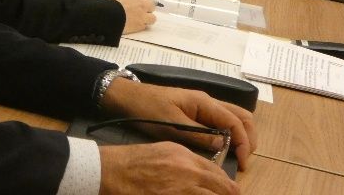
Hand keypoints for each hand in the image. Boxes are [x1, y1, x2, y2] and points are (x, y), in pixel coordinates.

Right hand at [99, 142, 239, 194]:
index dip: (228, 188)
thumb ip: (185, 162)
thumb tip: (202, 175)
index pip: (220, 175)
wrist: (112, 171)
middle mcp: (190, 172)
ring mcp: (184, 190)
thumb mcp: (163, 152)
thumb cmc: (132, 162)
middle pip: (226, 190)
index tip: (230, 194)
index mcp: (187, 157)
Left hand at [100, 79, 256, 171]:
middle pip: (241, 116)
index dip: (243, 143)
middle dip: (247, 138)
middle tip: (243, 160)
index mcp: (204, 102)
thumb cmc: (147, 108)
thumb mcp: (172, 125)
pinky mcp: (195, 112)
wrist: (127, 97)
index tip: (242, 163)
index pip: (235, 121)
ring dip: (240, 135)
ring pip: (233, 117)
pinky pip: (220, 121)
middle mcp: (207, 102)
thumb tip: (223, 146)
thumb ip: (198, 135)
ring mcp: (202, 106)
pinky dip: (228, 133)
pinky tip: (222, 147)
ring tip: (236, 155)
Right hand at [102, 0, 156, 32]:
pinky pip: (145, 26)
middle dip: (147, 7)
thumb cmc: (105, 2)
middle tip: (138, 10)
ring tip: (138, 20)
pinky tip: (133, 27)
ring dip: (147, 18)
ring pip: (153, 17)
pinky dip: (140, 27)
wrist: (105, 15)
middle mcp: (141, 2)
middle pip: (152, 4)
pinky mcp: (140, 26)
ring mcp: (142, 15)